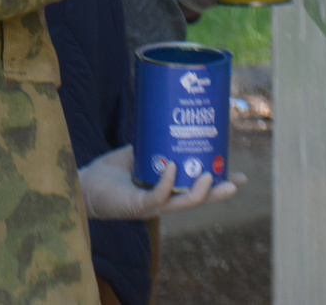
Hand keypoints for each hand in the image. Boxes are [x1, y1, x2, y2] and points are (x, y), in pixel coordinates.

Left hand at [78, 145, 244, 220]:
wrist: (83, 185)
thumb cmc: (109, 172)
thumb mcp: (136, 154)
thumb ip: (152, 143)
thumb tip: (168, 119)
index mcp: (166, 190)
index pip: (198, 190)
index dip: (219, 184)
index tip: (241, 177)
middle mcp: (162, 201)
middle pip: (196, 200)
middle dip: (218, 192)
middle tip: (236, 182)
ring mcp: (151, 206)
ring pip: (181, 203)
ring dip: (198, 192)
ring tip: (210, 175)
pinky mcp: (136, 205)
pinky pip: (156, 196)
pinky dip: (166, 183)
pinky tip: (172, 169)